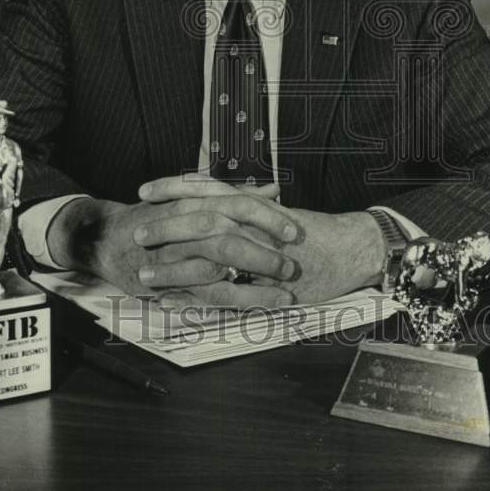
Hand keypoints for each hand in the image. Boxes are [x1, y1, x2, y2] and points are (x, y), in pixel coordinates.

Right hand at [46, 179, 297, 307]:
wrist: (105, 238)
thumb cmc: (156, 216)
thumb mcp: (193, 198)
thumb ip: (237, 195)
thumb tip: (274, 189)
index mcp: (194, 201)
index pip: (236, 205)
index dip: (267, 217)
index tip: (294, 229)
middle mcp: (184, 226)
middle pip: (230, 236)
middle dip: (264, 252)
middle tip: (292, 263)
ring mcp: (175, 256)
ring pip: (219, 269)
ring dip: (255, 281)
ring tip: (285, 291)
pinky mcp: (169, 284)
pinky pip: (207, 295)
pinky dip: (235, 301)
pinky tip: (259, 306)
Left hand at [140, 180, 386, 306]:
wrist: (353, 248)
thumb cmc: (318, 231)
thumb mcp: (278, 214)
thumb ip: (251, 206)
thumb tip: (225, 198)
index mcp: (251, 203)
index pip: (204, 189)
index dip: (172, 188)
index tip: (144, 190)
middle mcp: (252, 223)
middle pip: (200, 219)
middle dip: (165, 225)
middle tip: (136, 230)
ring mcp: (258, 252)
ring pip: (207, 255)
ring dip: (173, 265)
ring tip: (143, 272)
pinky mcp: (264, 282)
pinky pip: (224, 290)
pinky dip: (194, 296)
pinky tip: (170, 302)